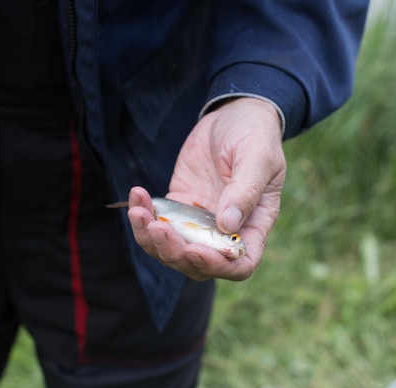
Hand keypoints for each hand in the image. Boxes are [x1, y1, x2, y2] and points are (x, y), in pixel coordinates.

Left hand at [127, 97, 285, 280]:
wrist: (234, 114)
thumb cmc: (255, 135)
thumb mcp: (258, 158)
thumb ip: (244, 191)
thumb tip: (227, 225)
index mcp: (254, 225)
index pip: (239, 264)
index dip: (217, 266)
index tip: (193, 250)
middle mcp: (226, 231)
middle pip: (198, 264)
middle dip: (174, 253)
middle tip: (158, 228)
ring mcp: (200, 221)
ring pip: (172, 249)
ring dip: (151, 239)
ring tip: (138, 211)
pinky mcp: (179, 206)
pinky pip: (158, 223)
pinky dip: (143, 216)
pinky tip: (138, 195)